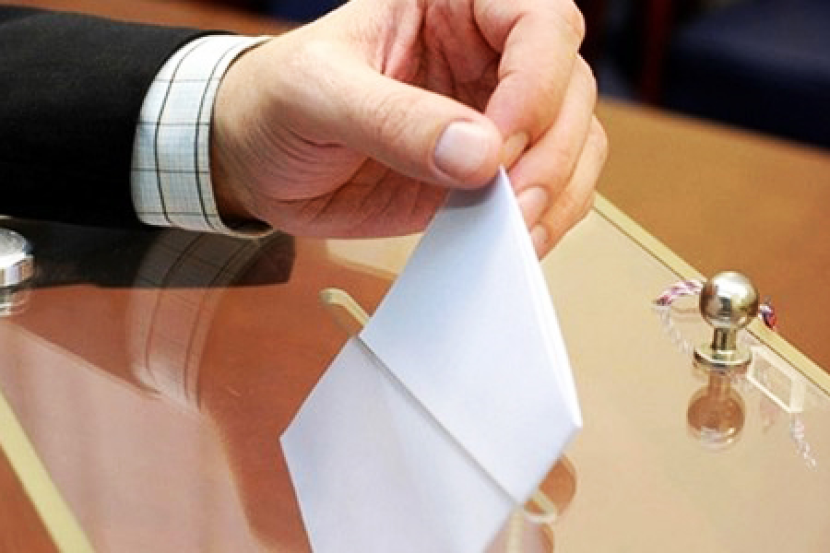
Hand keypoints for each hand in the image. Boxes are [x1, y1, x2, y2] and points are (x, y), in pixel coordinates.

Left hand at [211, 0, 606, 256]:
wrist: (255, 161)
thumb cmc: (274, 101)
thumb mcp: (317, 94)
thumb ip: (392, 119)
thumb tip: (478, 154)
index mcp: (450, 3)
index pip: (537, 20)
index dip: (536, 81)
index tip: (500, 140)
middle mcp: (484, 55)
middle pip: (570, 85)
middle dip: (552, 149)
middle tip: (512, 199)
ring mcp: (491, 116)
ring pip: (574, 140)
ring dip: (559, 189)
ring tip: (517, 230)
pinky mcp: (485, 173)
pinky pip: (546, 189)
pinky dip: (545, 217)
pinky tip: (515, 239)